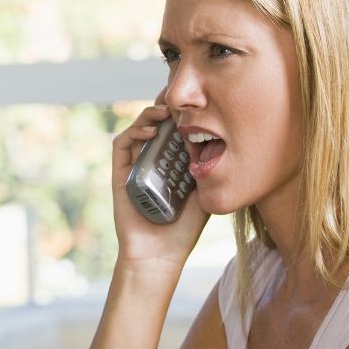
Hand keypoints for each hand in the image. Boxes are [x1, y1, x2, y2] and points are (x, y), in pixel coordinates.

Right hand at [111, 94, 208, 268]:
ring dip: (150, 114)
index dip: (182, 111)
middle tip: (180, 93)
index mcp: (172, 162)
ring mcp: (136, 166)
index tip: (197, 97)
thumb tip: (227, 142)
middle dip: (166, 105)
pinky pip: (122, 145)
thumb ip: (211, 170)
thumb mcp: (207, 192)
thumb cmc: (184, 229)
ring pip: (138, 129)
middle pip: (156, 123)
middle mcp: (153, 160)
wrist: (161, 254)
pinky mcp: (121, 174)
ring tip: (166, 110)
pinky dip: (134, 132)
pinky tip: (151, 131)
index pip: (175, 129)